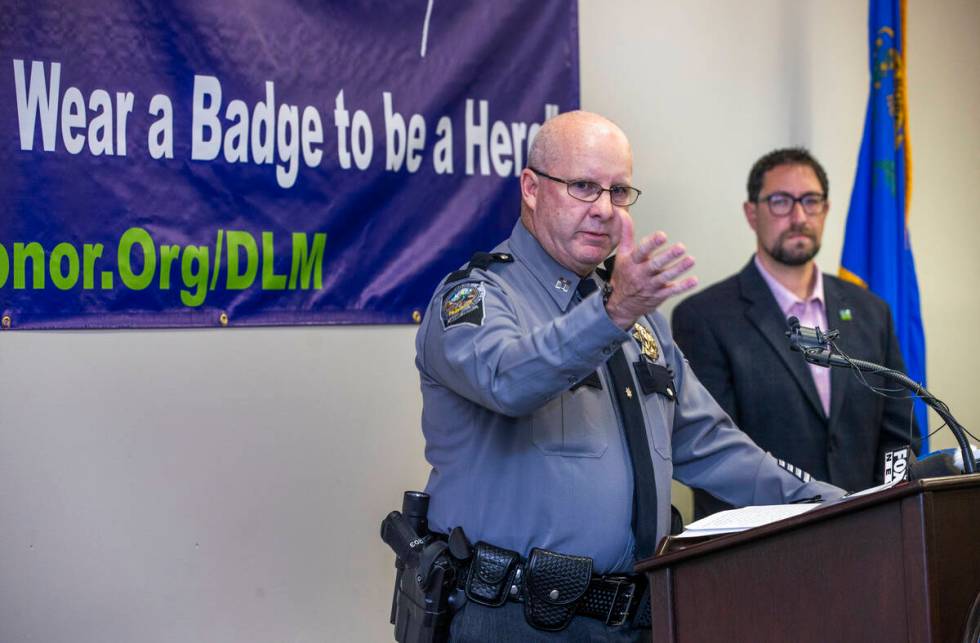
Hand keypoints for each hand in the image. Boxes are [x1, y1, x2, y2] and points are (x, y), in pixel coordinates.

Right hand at [604, 212, 697, 328]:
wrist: (621, 304)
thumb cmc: (624, 274)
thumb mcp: (622, 253)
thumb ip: (626, 233)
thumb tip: (622, 213)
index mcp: (632, 261)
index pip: (641, 251)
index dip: (652, 243)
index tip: (662, 235)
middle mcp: (641, 273)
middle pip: (655, 264)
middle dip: (668, 256)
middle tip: (681, 247)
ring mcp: (650, 285)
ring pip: (666, 277)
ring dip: (679, 269)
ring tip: (690, 260)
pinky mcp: (659, 295)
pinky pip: (672, 291)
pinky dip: (683, 286)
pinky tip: (693, 280)